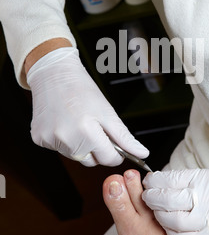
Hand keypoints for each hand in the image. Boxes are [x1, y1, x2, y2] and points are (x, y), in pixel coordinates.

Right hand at [26, 47, 148, 166]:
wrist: (54, 73)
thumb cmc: (82, 89)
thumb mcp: (107, 112)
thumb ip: (124, 137)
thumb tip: (142, 153)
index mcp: (86, 131)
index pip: (107, 159)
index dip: (115, 154)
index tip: (116, 146)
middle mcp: (66, 139)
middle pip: (90, 161)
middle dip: (97, 150)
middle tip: (94, 128)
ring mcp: (50, 140)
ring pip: (74, 156)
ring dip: (80, 146)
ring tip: (78, 122)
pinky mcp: (39, 139)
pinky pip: (59, 149)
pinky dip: (64, 141)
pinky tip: (64, 123)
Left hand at [142, 169, 208, 234]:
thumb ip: (184, 179)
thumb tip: (160, 181)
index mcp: (204, 180)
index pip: (168, 180)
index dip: (153, 181)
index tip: (148, 181)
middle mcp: (205, 200)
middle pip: (166, 200)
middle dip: (151, 197)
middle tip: (147, 194)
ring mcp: (208, 221)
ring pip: (171, 220)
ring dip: (158, 215)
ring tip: (156, 209)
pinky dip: (170, 231)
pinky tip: (168, 225)